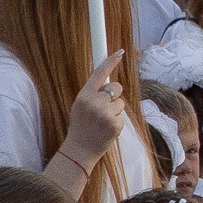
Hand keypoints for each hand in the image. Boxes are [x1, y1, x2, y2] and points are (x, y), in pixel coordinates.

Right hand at [59, 54, 129, 171]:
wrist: (80, 150)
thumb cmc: (81, 126)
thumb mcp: (80, 106)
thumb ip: (92, 94)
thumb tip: (109, 82)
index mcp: (83, 96)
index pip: (99, 74)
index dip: (110, 62)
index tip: (120, 52)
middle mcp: (94, 103)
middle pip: (116, 87)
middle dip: (114, 95)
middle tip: (104, 108)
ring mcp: (105, 113)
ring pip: (121, 102)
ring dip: (115, 111)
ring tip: (102, 122)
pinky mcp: (115, 124)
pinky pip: (122, 116)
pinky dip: (117, 122)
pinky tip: (106, 129)